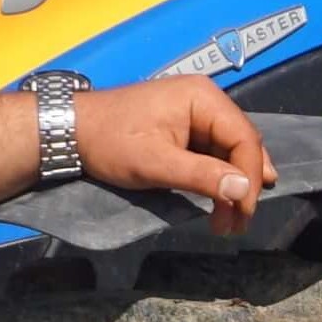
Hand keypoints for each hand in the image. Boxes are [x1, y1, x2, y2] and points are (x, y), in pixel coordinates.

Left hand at [74, 74, 277, 232]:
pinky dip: (218, 179)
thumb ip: (201, 176)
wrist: (71, 131)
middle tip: (238, 223)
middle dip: (244, 186)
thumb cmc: (109, 142)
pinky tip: (219, 201)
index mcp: (202, 98)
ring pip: (231, 152)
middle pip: (242, 145)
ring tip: (228, 219)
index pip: (245, 138)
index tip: (243, 212)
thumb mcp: (155, 163)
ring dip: (232, 186)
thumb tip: (243, 190)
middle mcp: (206, 100)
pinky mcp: (187, 128)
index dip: (250, 178)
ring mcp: (197, 113)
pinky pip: (214, 153)